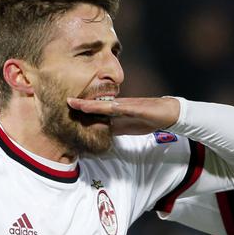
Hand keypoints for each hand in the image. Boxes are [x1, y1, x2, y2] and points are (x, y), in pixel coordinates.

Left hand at [66, 96, 180, 135]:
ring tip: (73, 103)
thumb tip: (101, 133)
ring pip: (103, 105)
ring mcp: (126, 106)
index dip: (82, 109)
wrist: (169, 112)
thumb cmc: (149, 118)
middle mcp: (119, 106)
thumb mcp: (129, 126)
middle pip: (96, 106)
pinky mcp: (134, 108)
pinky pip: (118, 108)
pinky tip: (97, 107)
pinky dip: (107, 108)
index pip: (96, 110)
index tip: (68, 106)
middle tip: (64, 102)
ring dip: (89, 105)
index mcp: (117, 111)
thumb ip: (115, 128)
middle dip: (80, 104)